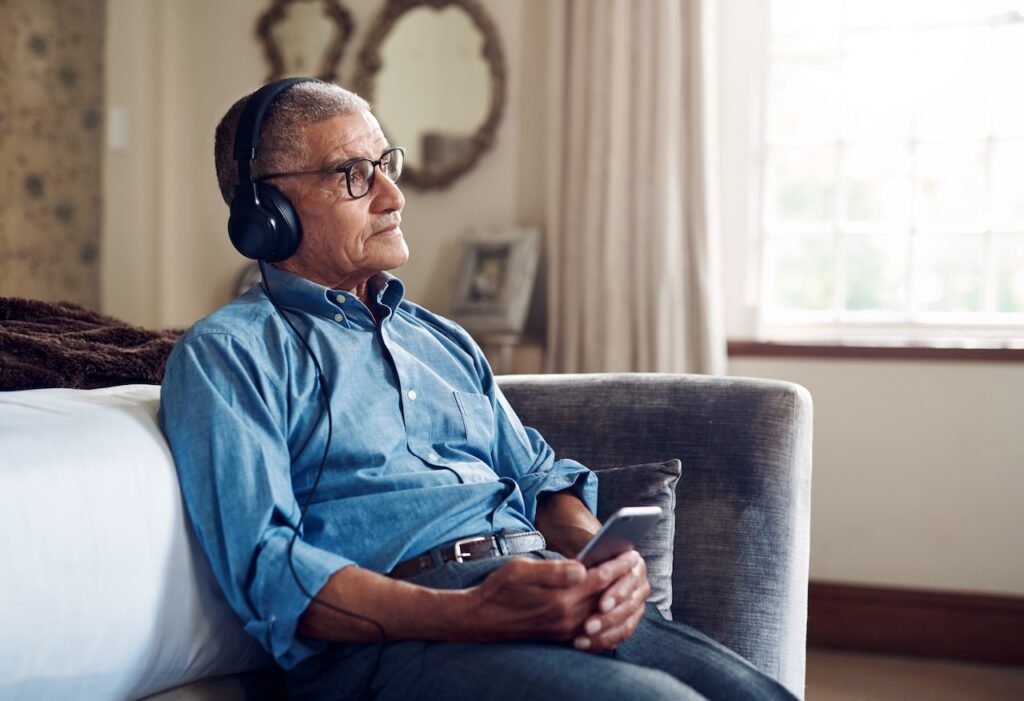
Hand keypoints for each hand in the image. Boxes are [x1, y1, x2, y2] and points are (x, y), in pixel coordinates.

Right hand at [452, 554, 638, 643]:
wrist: (480, 620)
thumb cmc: (498, 590)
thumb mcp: (519, 569)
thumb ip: (553, 570)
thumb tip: (581, 568)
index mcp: (559, 598)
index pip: (599, 579)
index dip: (617, 565)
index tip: (631, 553)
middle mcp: (566, 618)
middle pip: (607, 598)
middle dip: (624, 580)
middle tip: (637, 565)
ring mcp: (565, 631)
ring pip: (604, 616)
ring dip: (620, 599)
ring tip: (630, 582)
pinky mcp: (562, 638)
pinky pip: (595, 631)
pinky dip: (609, 618)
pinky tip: (613, 605)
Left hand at [572, 549, 649, 652]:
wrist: (582, 575)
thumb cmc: (581, 563)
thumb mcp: (581, 558)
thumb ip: (583, 563)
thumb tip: (577, 571)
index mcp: (632, 561)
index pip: (628, 577)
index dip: (616, 592)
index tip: (601, 605)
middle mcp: (639, 582)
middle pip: (629, 603)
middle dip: (608, 618)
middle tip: (588, 627)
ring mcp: (637, 603)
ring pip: (626, 623)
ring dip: (604, 634)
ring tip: (581, 639)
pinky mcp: (630, 620)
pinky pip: (620, 635)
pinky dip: (603, 641)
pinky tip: (584, 644)